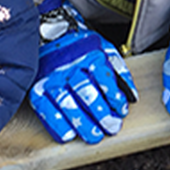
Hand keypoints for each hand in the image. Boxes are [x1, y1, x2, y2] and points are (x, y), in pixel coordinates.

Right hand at [30, 0, 137, 143]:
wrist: (51, 33)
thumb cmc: (83, 46)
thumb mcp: (105, 49)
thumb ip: (119, 71)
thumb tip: (133, 96)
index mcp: (89, 56)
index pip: (103, 77)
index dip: (114, 96)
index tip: (122, 111)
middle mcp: (69, 66)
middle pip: (85, 92)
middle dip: (100, 113)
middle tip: (111, 128)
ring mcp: (51, 78)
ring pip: (66, 102)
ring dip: (81, 122)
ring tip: (94, 136)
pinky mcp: (37, 88)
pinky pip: (45, 108)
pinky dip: (56, 124)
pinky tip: (68, 136)